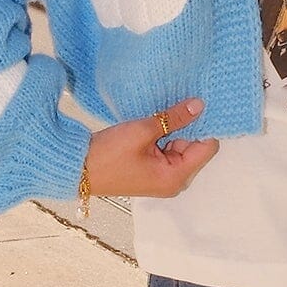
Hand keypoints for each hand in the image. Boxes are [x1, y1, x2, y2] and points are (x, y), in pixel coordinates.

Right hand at [83, 97, 218, 198]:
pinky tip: (152, 125)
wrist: (78, 169)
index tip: (196, 106)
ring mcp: (163, 177)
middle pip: (195, 147)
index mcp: (176, 177)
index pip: (207, 147)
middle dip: (187, 128)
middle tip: (174, 106)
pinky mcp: (153, 172)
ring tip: (158, 116)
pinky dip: (163, 137)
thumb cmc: (107, 156)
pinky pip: (167, 150)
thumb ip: (174, 118)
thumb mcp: (143, 131)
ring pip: (181, 146)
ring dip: (172, 131)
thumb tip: (198, 105)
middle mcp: (174, 181)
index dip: (204, 125)